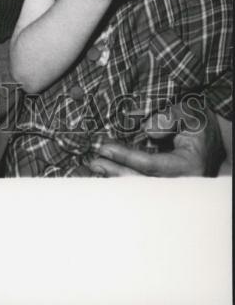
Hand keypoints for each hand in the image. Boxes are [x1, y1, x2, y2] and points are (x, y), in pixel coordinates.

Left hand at [88, 104, 224, 176]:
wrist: (211, 141)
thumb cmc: (198, 125)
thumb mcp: (189, 114)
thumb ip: (172, 118)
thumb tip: (149, 130)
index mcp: (189, 166)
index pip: (152, 165)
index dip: (127, 156)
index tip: (105, 147)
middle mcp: (181, 183)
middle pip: (143, 183)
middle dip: (116, 172)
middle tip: (94, 162)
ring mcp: (173, 189)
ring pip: (140, 189)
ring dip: (116, 180)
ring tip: (93, 169)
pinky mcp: (165, 188)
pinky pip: (141, 187)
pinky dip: (121, 181)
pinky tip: (102, 175)